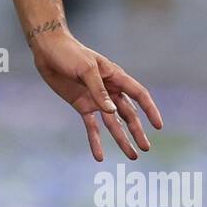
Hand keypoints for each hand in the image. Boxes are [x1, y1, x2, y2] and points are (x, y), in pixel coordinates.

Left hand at [30, 29, 162, 160]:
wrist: (48, 50)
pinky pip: (92, 127)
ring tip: (132, 156)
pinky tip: (99, 156)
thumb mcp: (86, 69)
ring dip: (122, 139)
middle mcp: (109, 90)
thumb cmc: (70, 54)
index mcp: (115, 77)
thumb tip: (111, 112)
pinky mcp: (82, 105)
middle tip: (146, 148)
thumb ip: (98, 91)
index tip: (158, 126)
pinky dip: (95, 141)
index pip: (139, 94)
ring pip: (113, 123)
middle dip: (137, 131)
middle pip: (128, 114)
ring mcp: (96, 99)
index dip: (150, 110)